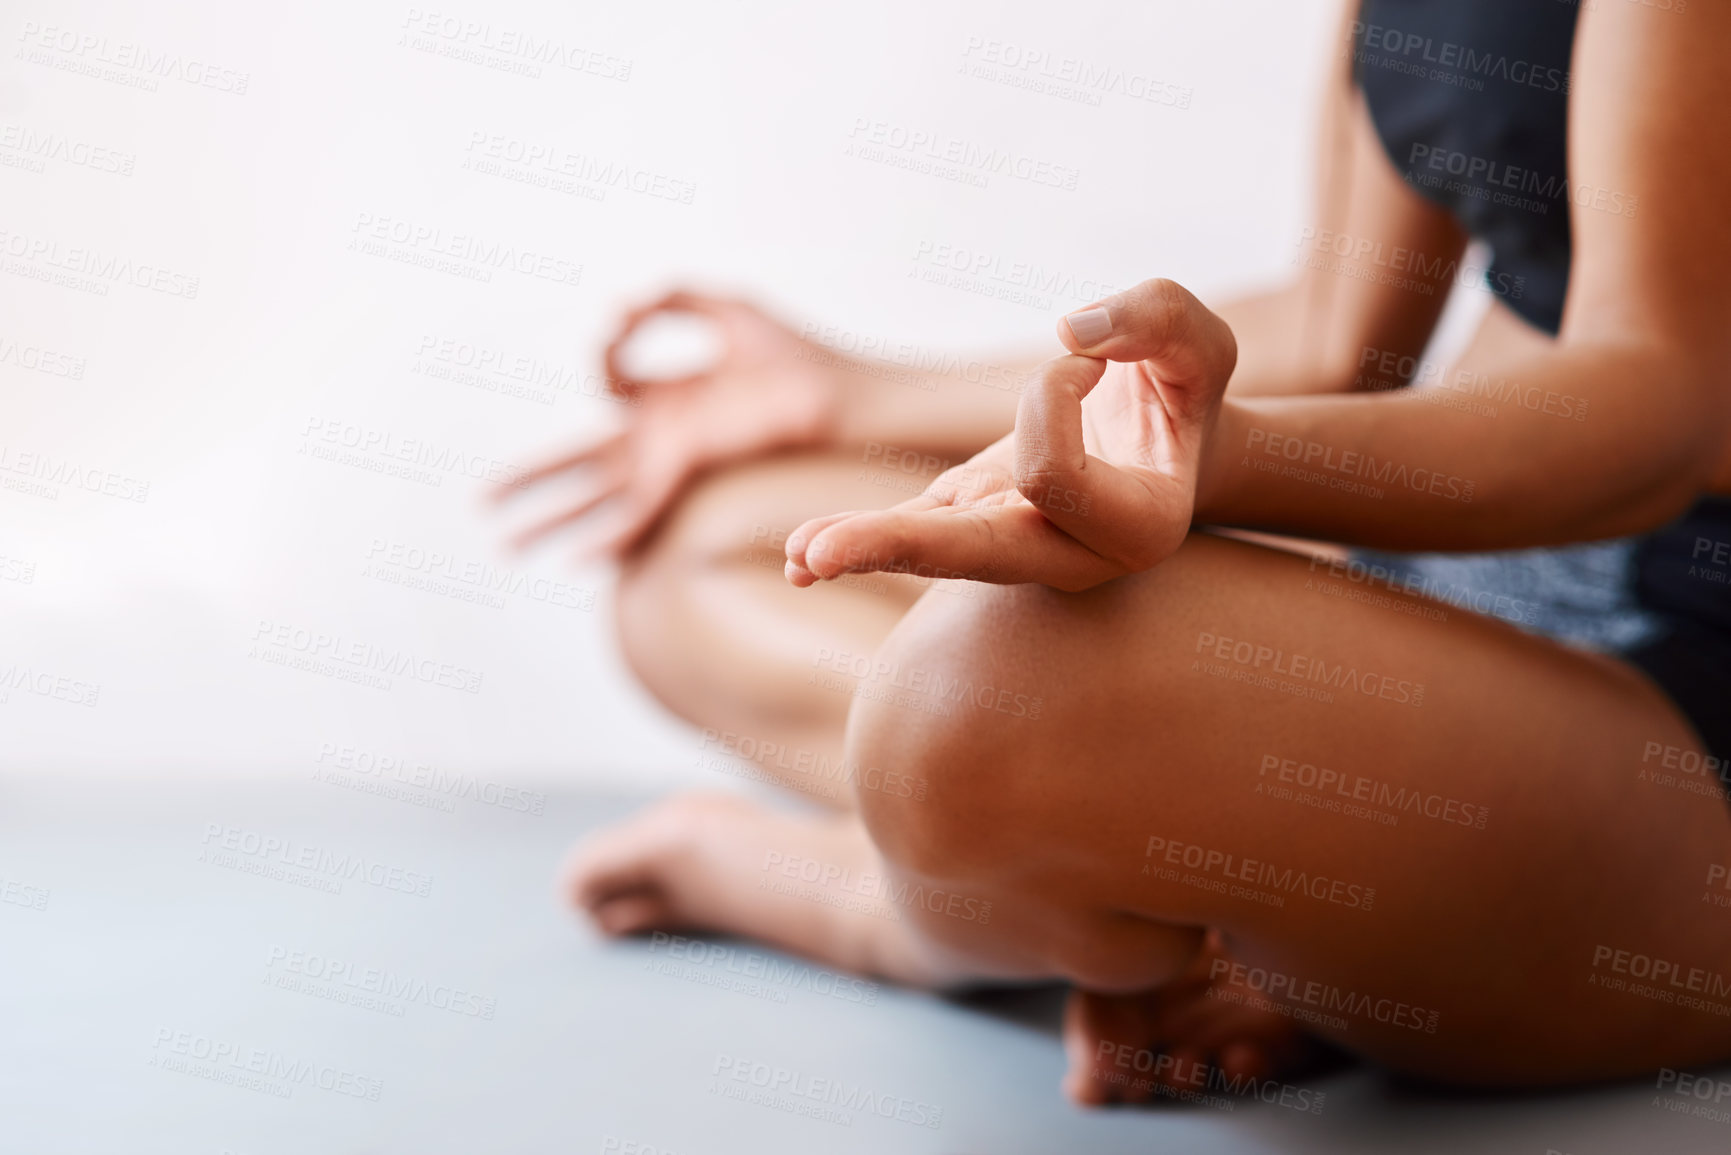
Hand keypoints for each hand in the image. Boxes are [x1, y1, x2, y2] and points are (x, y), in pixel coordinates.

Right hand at [494, 289, 847, 557]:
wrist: (846, 399)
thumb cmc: (800, 357)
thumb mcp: (726, 310)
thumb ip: (670, 300)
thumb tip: (614, 312)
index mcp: (674, 395)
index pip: (612, 385)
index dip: (607, 352)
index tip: (624, 326)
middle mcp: (666, 434)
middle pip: (581, 461)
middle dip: (531, 479)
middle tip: (483, 500)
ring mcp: (673, 460)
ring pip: (595, 497)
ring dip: (548, 519)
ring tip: (503, 543)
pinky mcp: (690, 474)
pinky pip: (640, 513)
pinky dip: (609, 539)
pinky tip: (578, 565)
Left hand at [782, 279, 1236, 591]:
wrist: (1166, 434)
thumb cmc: (1182, 388)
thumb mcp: (1196, 340)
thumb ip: (1153, 320)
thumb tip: (1073, 331)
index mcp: (1141, 528)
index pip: (1053, 473)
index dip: (1053, 395)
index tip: (1088, 359)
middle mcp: (1074, 560)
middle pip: (975, 553)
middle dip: (898, 548)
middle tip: (821, 552)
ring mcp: (1015, 550)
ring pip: (933, 552)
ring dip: (863, 549)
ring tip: (801, 556)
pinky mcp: (970, 523)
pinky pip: (913, 536)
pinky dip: (859, 542)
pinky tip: (801, 560)